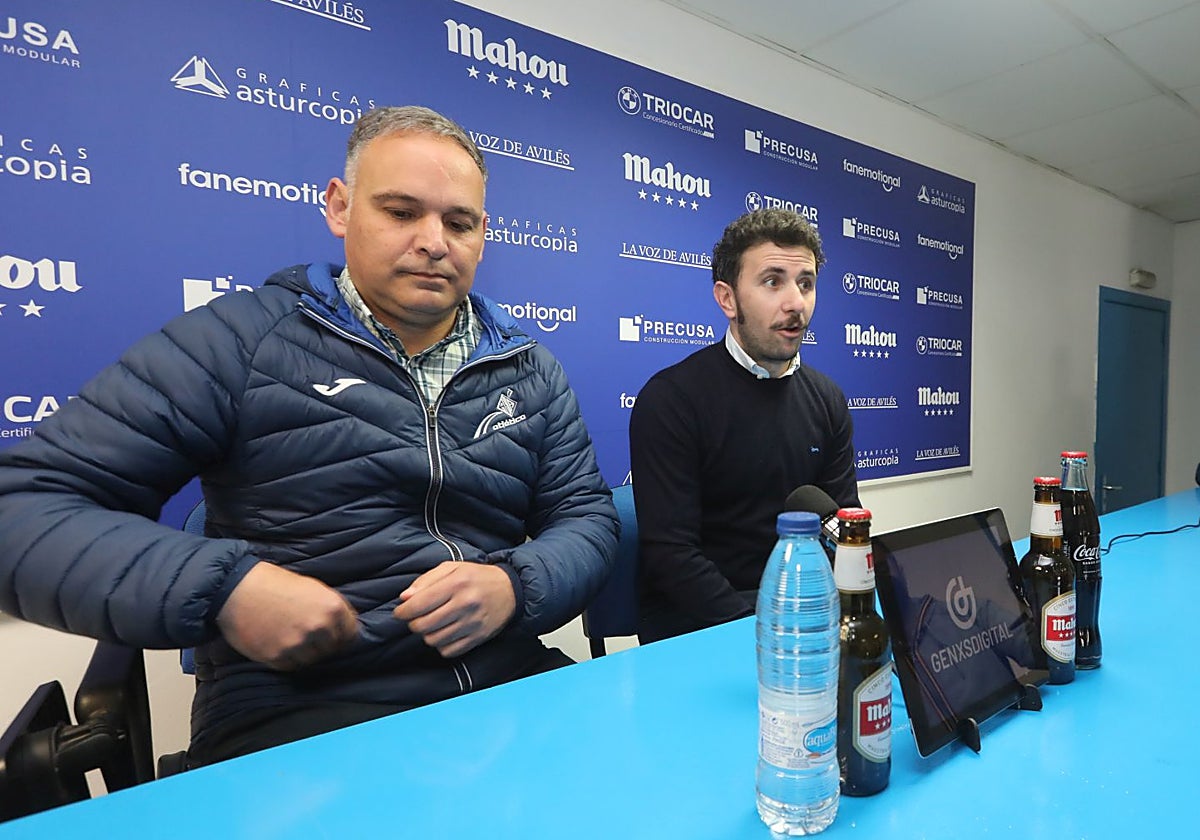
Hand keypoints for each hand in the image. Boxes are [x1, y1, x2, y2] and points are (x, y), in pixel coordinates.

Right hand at [216, 562, 358, 669]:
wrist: (237, 588)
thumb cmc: (273, 583)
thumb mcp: (312, 588)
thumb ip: (330, 609)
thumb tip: (344, 627)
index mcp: (332, 608)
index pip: (351, 635)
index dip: (343, 635)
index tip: (335, 635)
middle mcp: (319, 628)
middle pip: (332, 649)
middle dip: (323, 643)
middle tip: (307, 635)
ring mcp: (299, 645)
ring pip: (313, 660)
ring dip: (305, 653)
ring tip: (291, 638)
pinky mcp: (278, 657)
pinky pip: (292, 666)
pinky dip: (288, 658)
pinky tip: (279, 643)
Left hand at [394, 562, 516, 657]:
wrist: (510, 590)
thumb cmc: (477, 577)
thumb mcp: (452, 568)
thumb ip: (426, 580)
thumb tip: (405, 597)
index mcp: (457, 583)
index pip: (419, 604)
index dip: (403, 611)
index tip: (401, 612)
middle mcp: (465, 604)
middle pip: (423, 625)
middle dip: (413, 623)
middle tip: (416, 618)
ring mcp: (472, 623)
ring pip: (433, 640)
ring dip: (427, 634)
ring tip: (433, 624)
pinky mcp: (478, 638)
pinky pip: (448, 651)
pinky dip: (441, 645)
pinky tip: (445, 633)